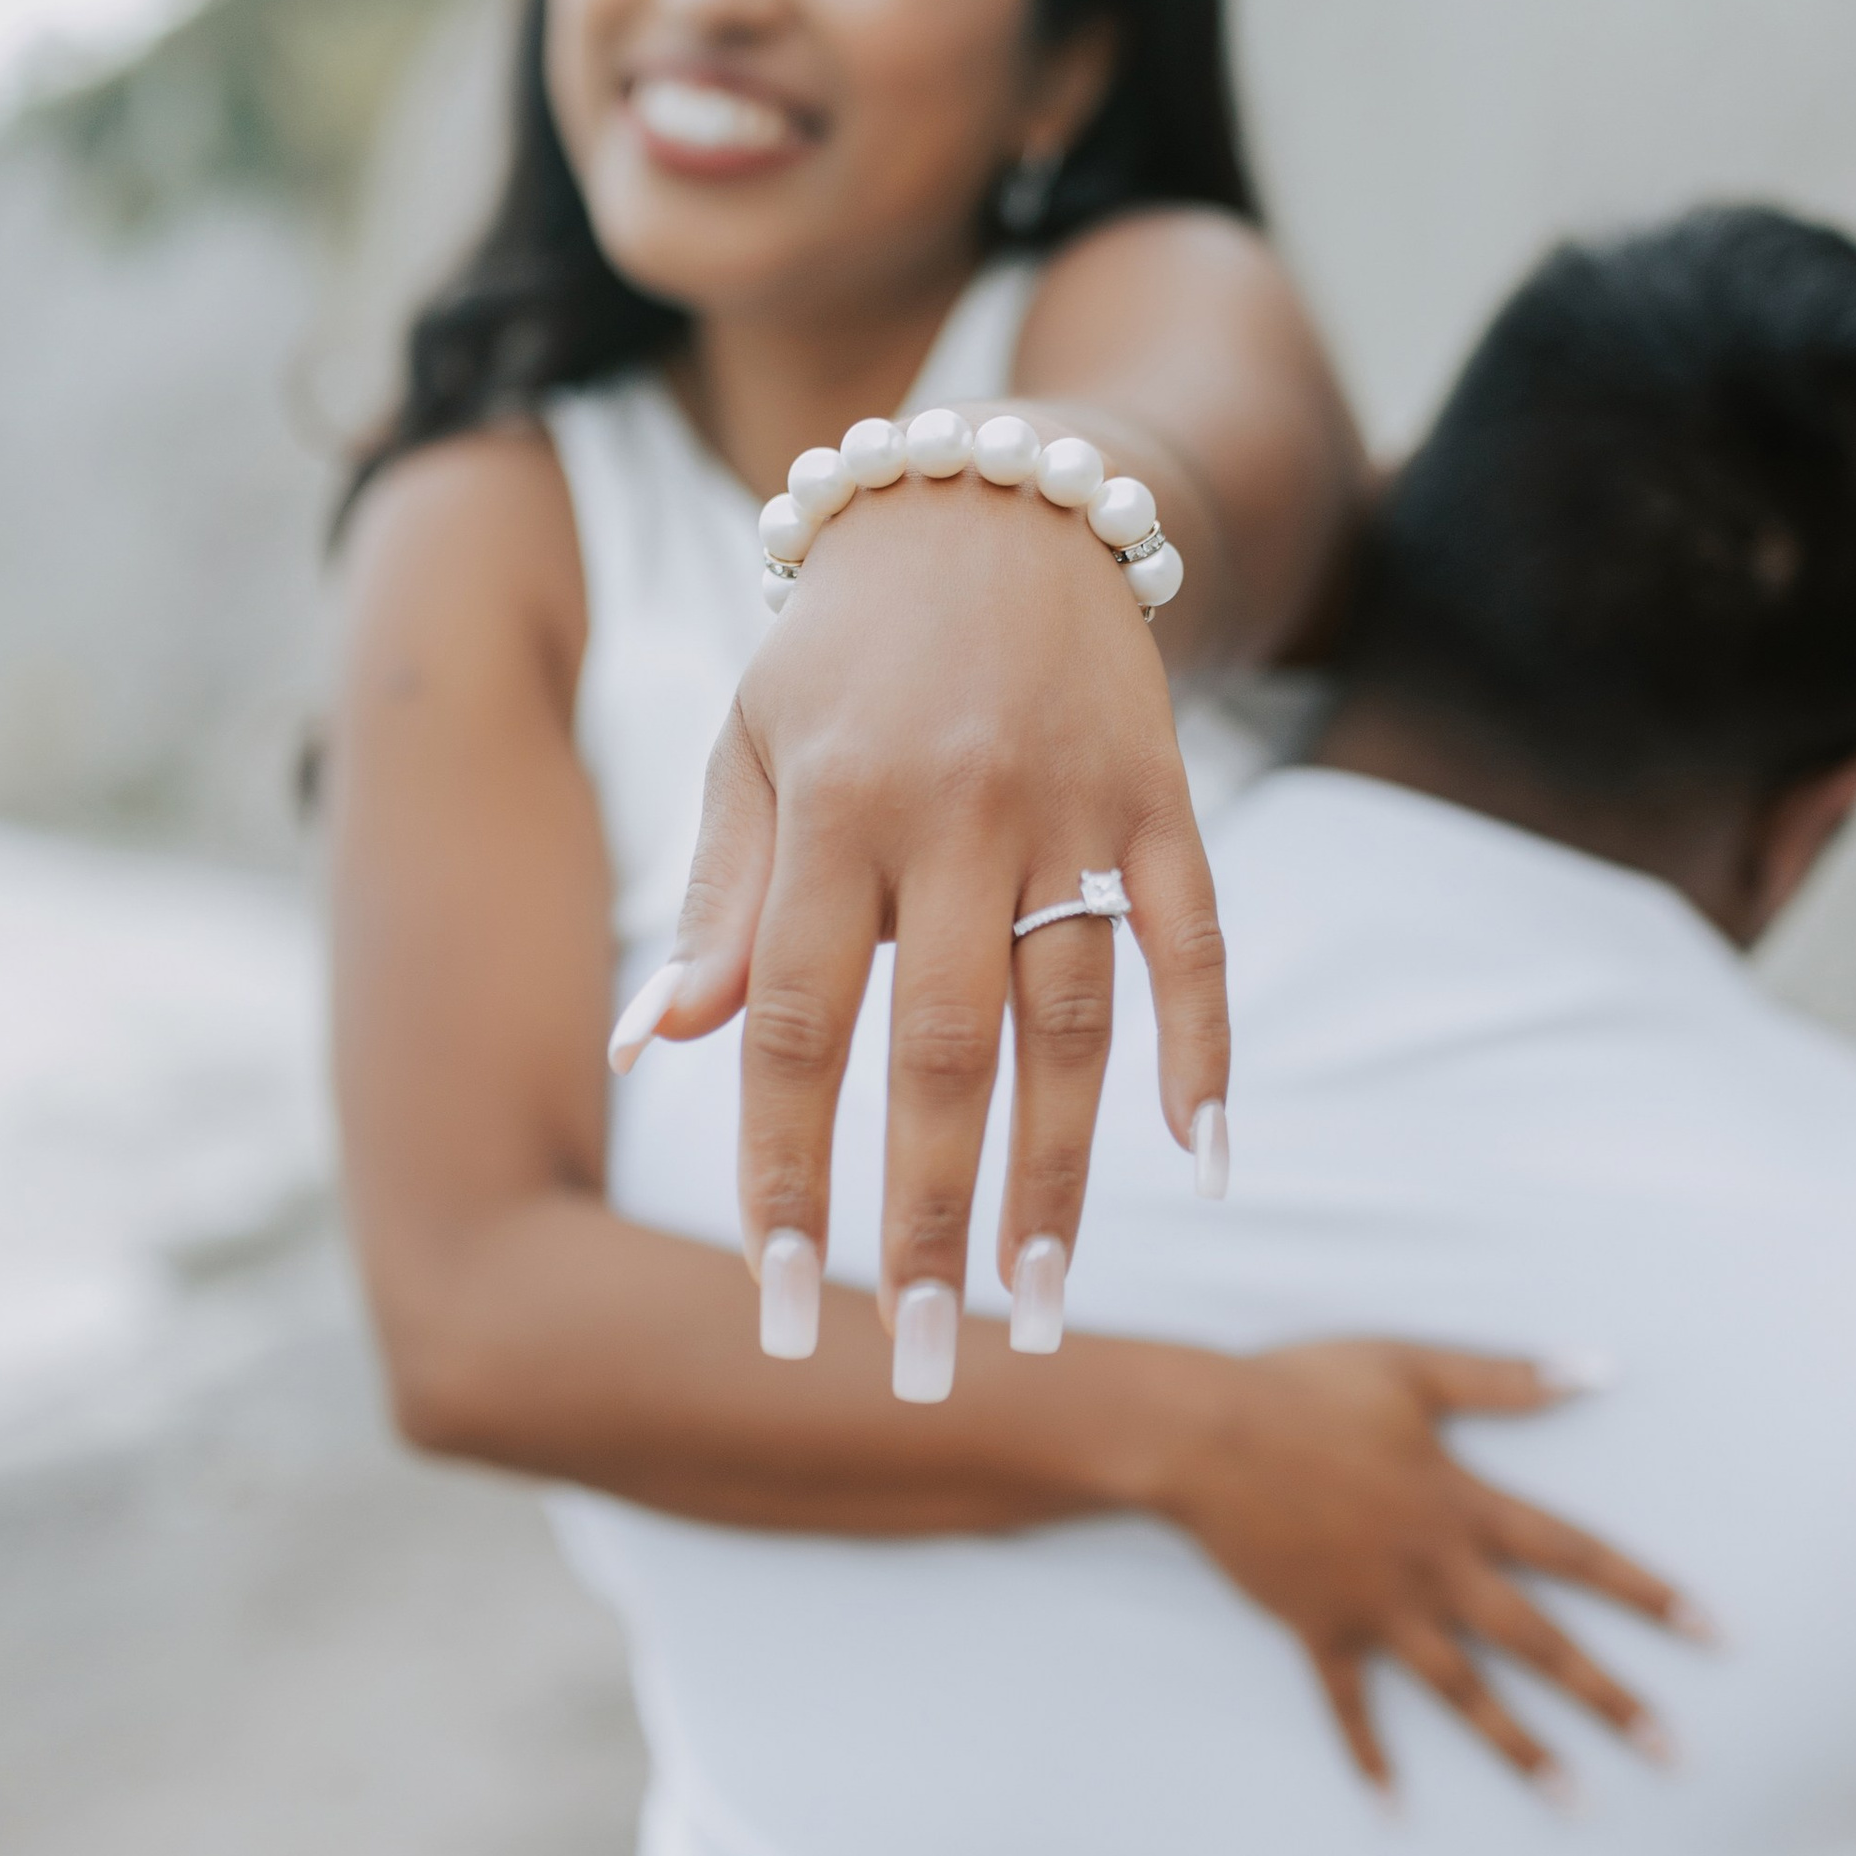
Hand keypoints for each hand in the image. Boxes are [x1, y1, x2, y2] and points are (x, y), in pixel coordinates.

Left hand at [627, 457, 1224, 1330]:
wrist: (989, 497)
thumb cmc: (840, 652)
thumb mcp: (747, 748)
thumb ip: (717, 901)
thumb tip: (652, 1050)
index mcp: (826, 810)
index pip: (797, 1029)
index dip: (789, 1174)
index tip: (781, 1304)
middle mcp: (947, 814)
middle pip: (937, 1053)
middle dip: (927, 1220)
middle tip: (925, 1358)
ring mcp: (1066, 805)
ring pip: (1068, 1022)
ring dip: (1059, 1177)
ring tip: (1045, 1309)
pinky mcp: (1159, 794)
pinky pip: (1193, 939)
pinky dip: (1204, 1049)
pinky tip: (1204, 1162)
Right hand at [1152, 1340, 1703, 1788]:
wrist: (1205, 1436)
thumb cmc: (1306, 1389)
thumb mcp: (1413, 1367)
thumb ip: (1506, 1378)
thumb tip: (1600, 1369)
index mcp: (1466, 1505)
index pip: (1579, 1554)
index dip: (1649, 1592)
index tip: (1712, 1634)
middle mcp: (1436, 1569)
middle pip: (1540, 1643)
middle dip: (1611, 1699)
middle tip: (1673, 1752)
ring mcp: (1378, 1608)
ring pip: (1464, 1692)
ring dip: (1521, 1749)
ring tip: (1576, 1801)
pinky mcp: (1320, 1630)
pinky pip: (1350, 1706)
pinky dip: (1370, 1756)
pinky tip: (1394, 1808)